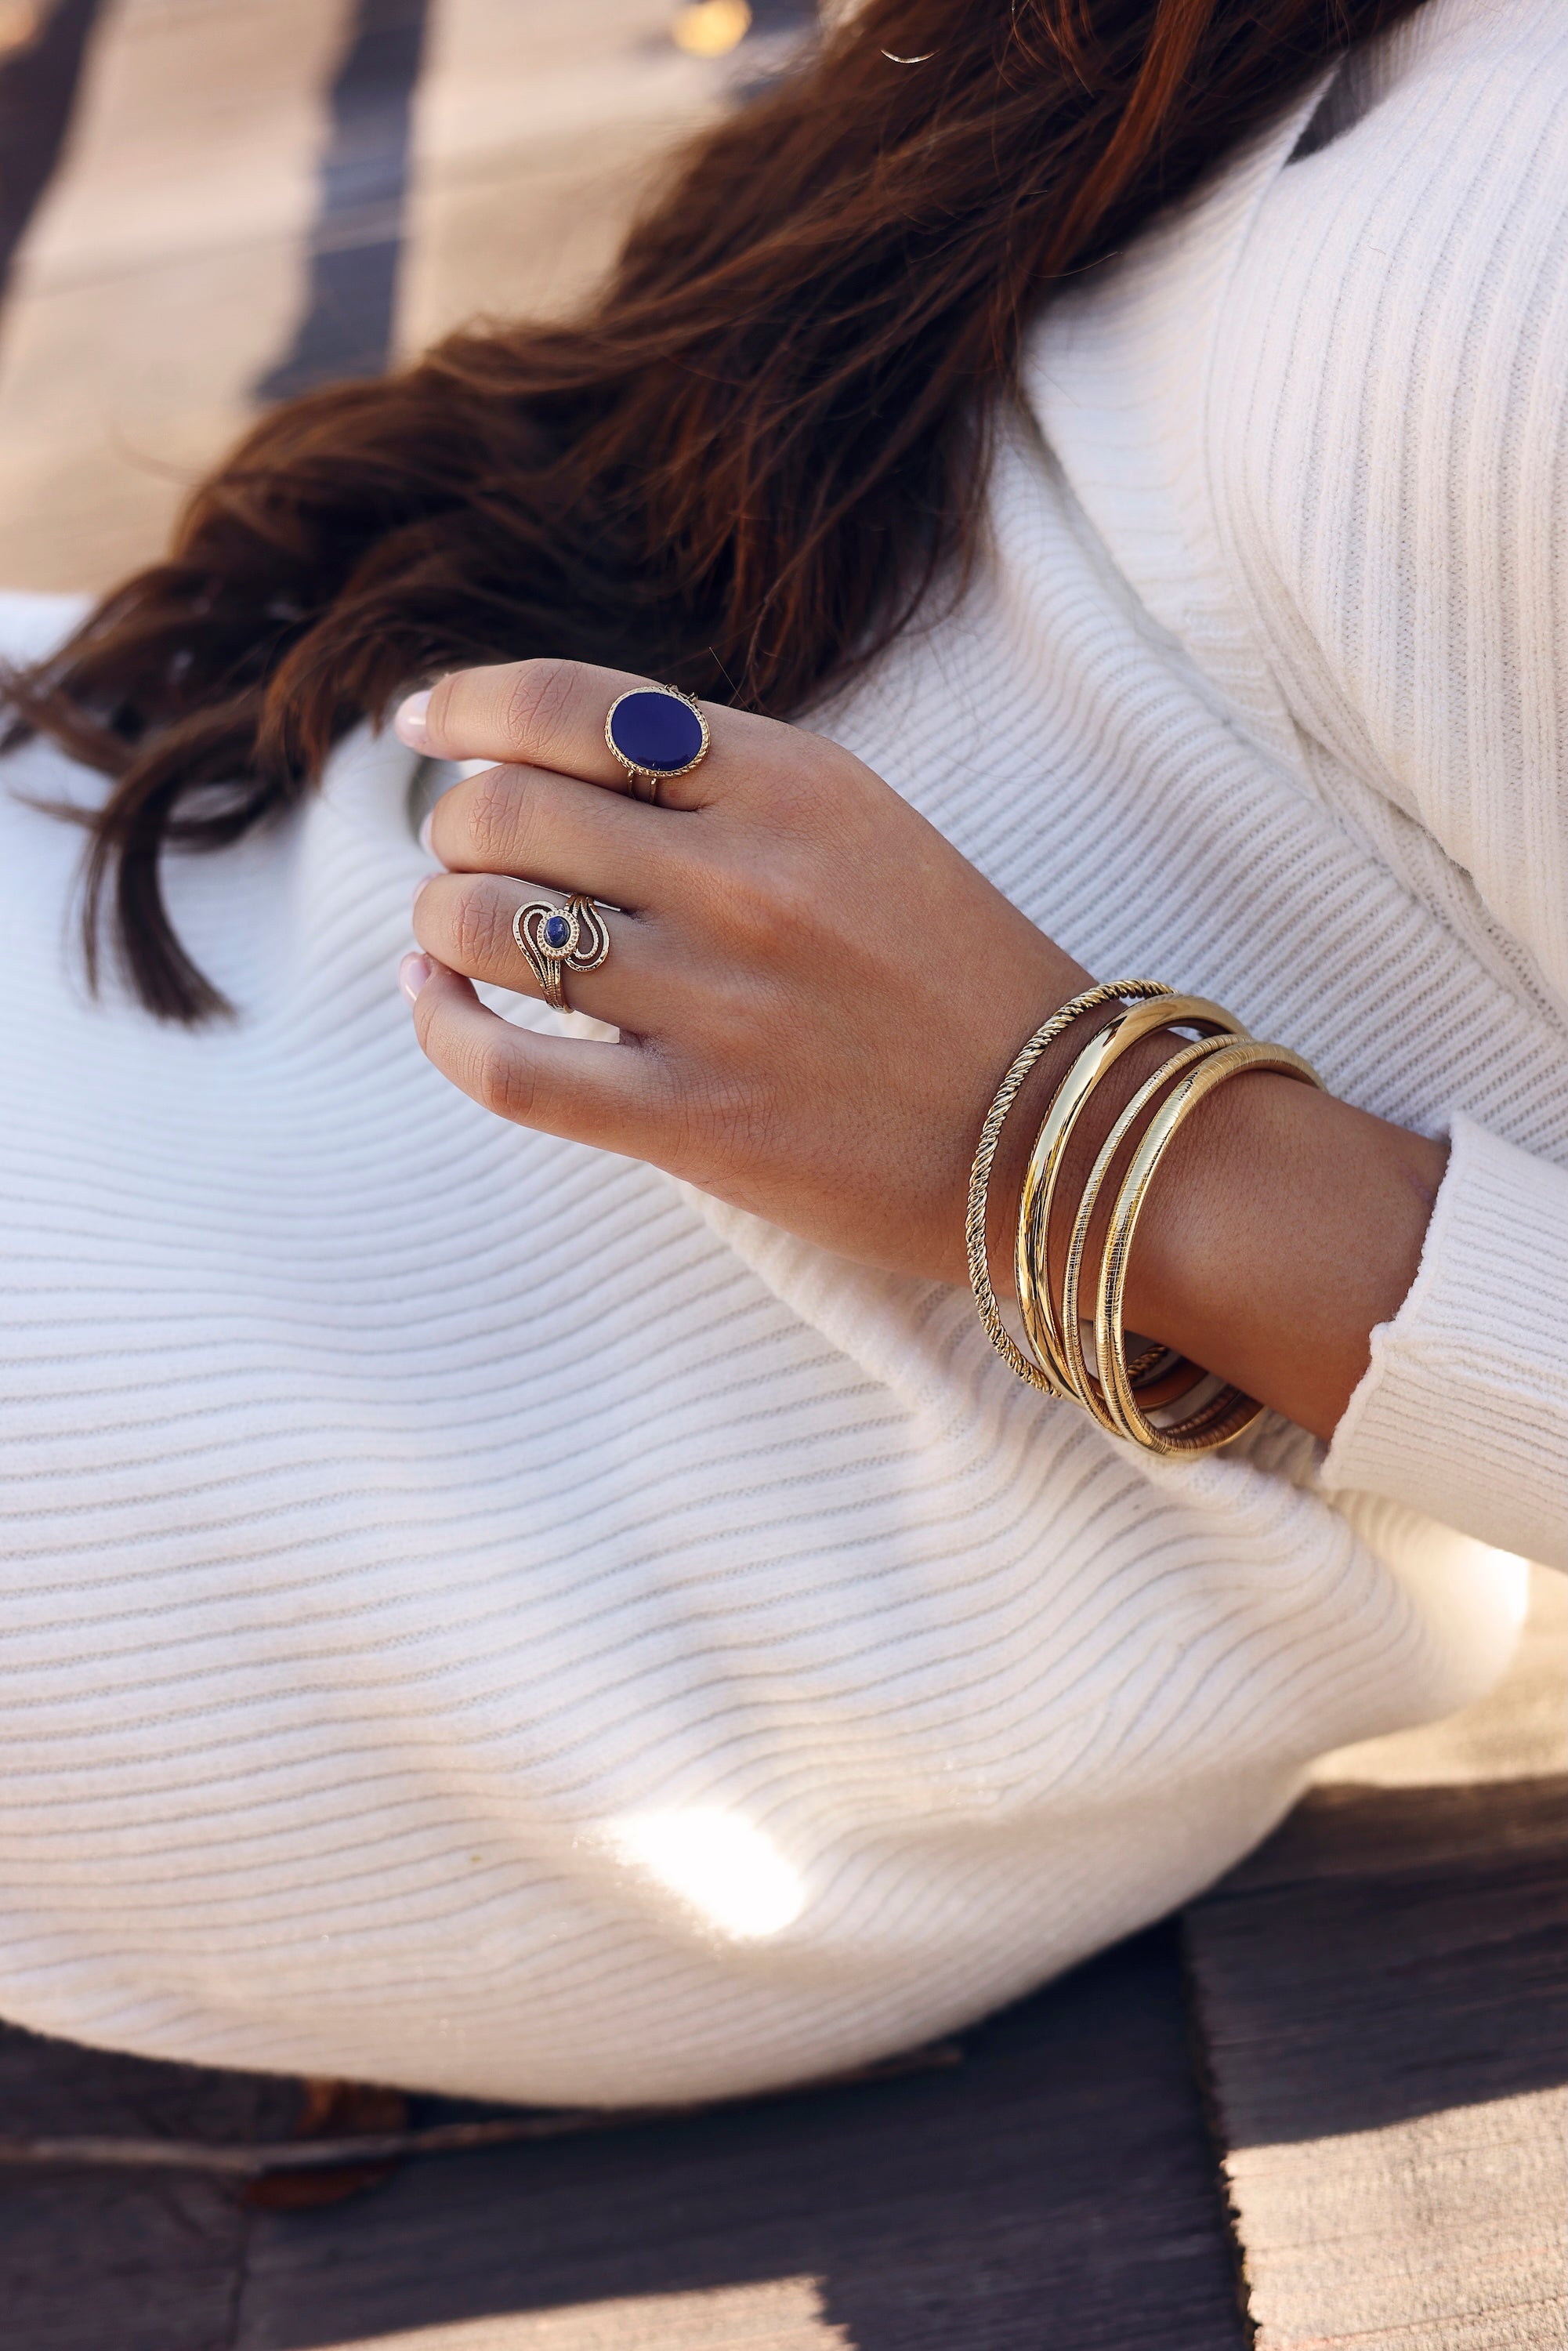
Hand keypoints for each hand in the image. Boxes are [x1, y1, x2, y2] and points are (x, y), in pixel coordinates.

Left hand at [398, 657, 1447, 1440]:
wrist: (1062, 1130)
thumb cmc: (953, 976)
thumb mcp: (861, 827)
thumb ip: (721, 785)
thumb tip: (540, 765)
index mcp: (791, 781)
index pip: (568, 705)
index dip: (465, 704)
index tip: (424, 724)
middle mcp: (745, 877)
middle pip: (502, 811)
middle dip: (455, 827)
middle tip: (468, 857)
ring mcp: (718, 1001)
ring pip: (483, 926)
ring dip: (444, 922)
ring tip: (463, 938)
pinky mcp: (696, 1120)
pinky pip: (506, 1066)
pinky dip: (441, 1027)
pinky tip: (437, 1007)